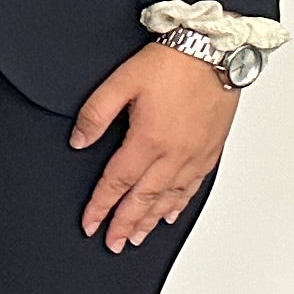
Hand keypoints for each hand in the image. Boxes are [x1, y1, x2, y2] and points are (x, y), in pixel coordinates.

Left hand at [72, 42, 237, 252]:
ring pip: (170, 198)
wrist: (214, 51)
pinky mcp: (211, 149)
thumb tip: (78, 141)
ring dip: (151, 220)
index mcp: (148, 140)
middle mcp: (174, 153)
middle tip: (113, 243)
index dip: (101, 206)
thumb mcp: (120, 82)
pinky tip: (171, 214)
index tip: (90, 224)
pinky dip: (180, 204)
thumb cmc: (171, 63)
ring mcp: (195, 154)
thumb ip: (95, 114)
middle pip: (144, 198)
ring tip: (137, 237)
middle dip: (125, 224)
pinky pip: (194, 186)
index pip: (117, 183)